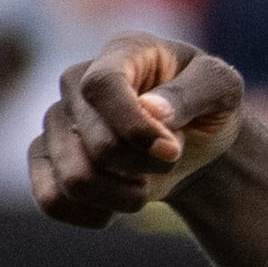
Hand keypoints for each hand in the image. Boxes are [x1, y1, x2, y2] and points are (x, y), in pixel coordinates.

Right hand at [29, 35, 246, 226]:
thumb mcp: (223, 88)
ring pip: (75, 179)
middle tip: (171, 157)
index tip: (170, 151)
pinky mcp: (44, 157)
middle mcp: (76, 83)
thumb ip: (194, 92)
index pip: (103, 85)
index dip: (134, 125)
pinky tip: (118, 203)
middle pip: (97, 144)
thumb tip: (151, 109)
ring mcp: (55, 120)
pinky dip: (93, 214)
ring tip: (146, 181)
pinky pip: (52, 201)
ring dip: (125, 196)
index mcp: (122, 52)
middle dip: (146, 165)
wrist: (194, 141)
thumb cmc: (209, 105)